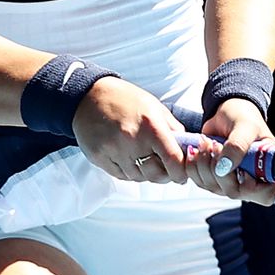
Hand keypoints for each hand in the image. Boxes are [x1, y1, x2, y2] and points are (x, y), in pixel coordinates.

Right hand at [71, 77, 190, 183]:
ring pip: (138, 178)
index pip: (173, 160)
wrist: (89, 96)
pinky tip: (130, 160)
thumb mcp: (154, 107)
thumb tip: (185, 147)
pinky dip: (129, 172)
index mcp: (151, 127)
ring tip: (146, 161)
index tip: (182, 175)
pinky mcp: (100, 158)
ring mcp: (114, 151)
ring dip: (146, 174)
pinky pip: (121, 176)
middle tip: (166, 171)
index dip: (181, 173)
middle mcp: (133, 141)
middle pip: (155, 174)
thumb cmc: (124, 99)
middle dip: (165, 176)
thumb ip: (172, 128)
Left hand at [182, 98, 274, 205]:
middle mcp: (250, 183)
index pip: (265, 195)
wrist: (228, 114)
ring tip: (208, 142)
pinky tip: (199, 148)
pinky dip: (194, 163)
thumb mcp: (246, 127)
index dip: (251, 185)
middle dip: (220, 166)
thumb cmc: (245, 118)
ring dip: (204, 162)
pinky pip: (198, 180)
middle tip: (217, 144)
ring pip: (212, 187)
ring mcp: (230, 183)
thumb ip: (238, 146)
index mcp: (268, 172)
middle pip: (233, 192)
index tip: (242, 167)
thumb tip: (223, 168)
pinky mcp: (212, 180)